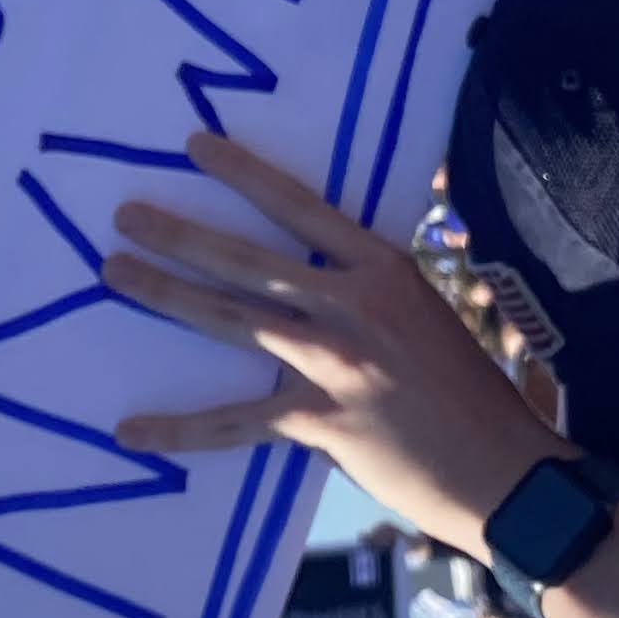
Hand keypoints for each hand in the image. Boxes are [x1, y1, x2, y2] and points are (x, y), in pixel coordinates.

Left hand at [108, 132, 561, 552]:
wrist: (503, 470)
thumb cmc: (468, 392)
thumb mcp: (424, 315)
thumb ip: (364, 295)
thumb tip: (308, 286)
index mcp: (383, 269)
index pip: (302, 207)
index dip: (244, 174)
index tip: (195, 147)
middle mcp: (353, 306)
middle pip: (247, 261)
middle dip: (180, 234)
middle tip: (125, 216)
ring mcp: (333, 363)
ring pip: (231, 319)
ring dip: (165, 294)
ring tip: (116, 272)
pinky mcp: (319, 422)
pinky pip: (234, 423)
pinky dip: (179, 429)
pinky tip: (132, 430)